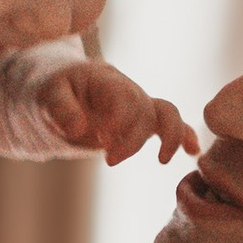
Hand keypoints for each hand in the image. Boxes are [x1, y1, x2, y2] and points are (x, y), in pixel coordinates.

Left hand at [34, 58, 199, 166]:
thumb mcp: (49, 95)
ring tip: (162, 160)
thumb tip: (79, 129)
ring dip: (169, 137)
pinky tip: (193, 152)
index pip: (124, 98)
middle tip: (109, 161)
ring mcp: (140, 103)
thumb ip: (61, 108)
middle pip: (145, 112)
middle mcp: (129, 90)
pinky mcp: (144, 119)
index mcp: (107, 81)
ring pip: (167, 114)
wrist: (67, 88)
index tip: (103, 140)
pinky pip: (172, 123)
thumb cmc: (58, 90)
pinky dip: (185, 136)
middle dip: (132, 141)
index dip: (120, 119)